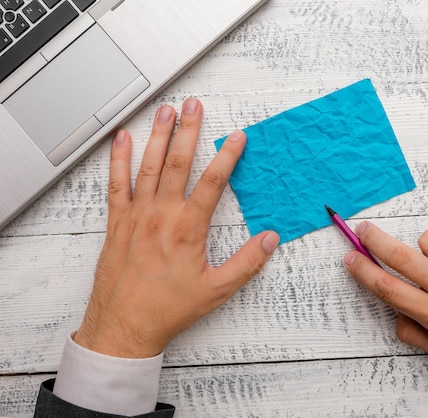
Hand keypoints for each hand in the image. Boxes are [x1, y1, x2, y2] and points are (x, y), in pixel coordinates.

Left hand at [74, 98, 279, 357]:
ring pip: (148, 167)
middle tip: (194, 105)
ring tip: (166, 111)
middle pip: (178, 164)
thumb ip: (246, 263)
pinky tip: (122, 139)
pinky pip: (116, 184)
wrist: (123, 326)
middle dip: (188, 131)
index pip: (211, 183)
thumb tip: (269, 239)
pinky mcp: (117, 223)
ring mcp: (136, 216)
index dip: (227, 157)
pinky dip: (118, 159)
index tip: (237, 138)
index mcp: (187, 229)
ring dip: (158, 136)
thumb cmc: (167, 309)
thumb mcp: (216, 290)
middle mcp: (161, 216)